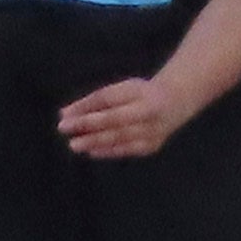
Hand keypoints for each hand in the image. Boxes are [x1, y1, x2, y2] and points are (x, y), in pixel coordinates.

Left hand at [57, 75, 186, 161]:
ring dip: (94, 141)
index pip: (107, 99)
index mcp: (140, 93)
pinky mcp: (152, 146)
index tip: (64, 116)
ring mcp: (152, 130)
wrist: (176, 102)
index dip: (85, 108)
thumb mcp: (122, 90)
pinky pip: (126, 150)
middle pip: (113, 119)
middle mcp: (148, 112)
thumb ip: (94, 101)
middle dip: (86, 125)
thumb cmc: (140, 94)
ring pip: (119, 137)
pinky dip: (107, 151)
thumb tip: (64, 114)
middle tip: (64, 130)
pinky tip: (91, 151)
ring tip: (74, 144)